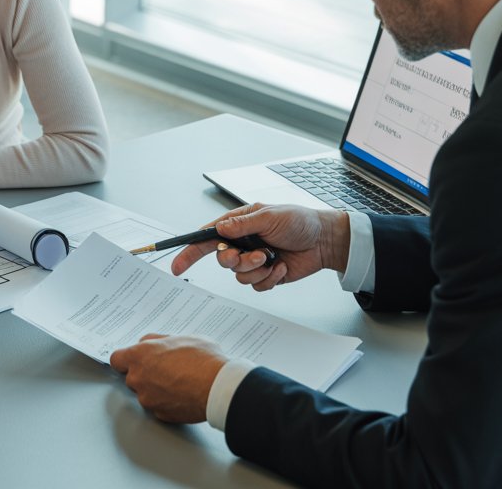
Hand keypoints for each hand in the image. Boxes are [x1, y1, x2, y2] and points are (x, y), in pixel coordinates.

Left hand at [109, 334, 227, 423]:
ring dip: (156, 389)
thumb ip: (159, 340)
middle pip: (131, 377)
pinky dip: (167, 402)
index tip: (132, 360)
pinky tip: (182, 394)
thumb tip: (151, 342)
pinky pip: (158, 407)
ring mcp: (148, 399)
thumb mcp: (181, 337)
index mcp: (140, 355)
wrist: (218, 387)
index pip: (116, 359)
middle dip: (144, 374)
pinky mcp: (160, 414)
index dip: (125, 360)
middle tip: (165, 369)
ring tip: (178, 382)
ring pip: (145, 393)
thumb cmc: (203, 359)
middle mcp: (139, 378)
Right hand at [171, 203, 348, 290]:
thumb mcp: (269, 216)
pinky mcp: (266, 275)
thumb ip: (242, 225)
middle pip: (221, 260)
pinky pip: (256, 285)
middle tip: (253, 255)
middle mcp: (243, 243)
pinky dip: (270, 278)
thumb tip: (219, 229)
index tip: (177, 265)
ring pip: (239, 276)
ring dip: (256, 269)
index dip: (190, 251)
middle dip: (235, 260)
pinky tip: (281, 266)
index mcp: (239, 225)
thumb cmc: (299, 221)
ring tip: (272, 258)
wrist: (324, 241)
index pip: (207, 237)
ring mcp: (253, 260)